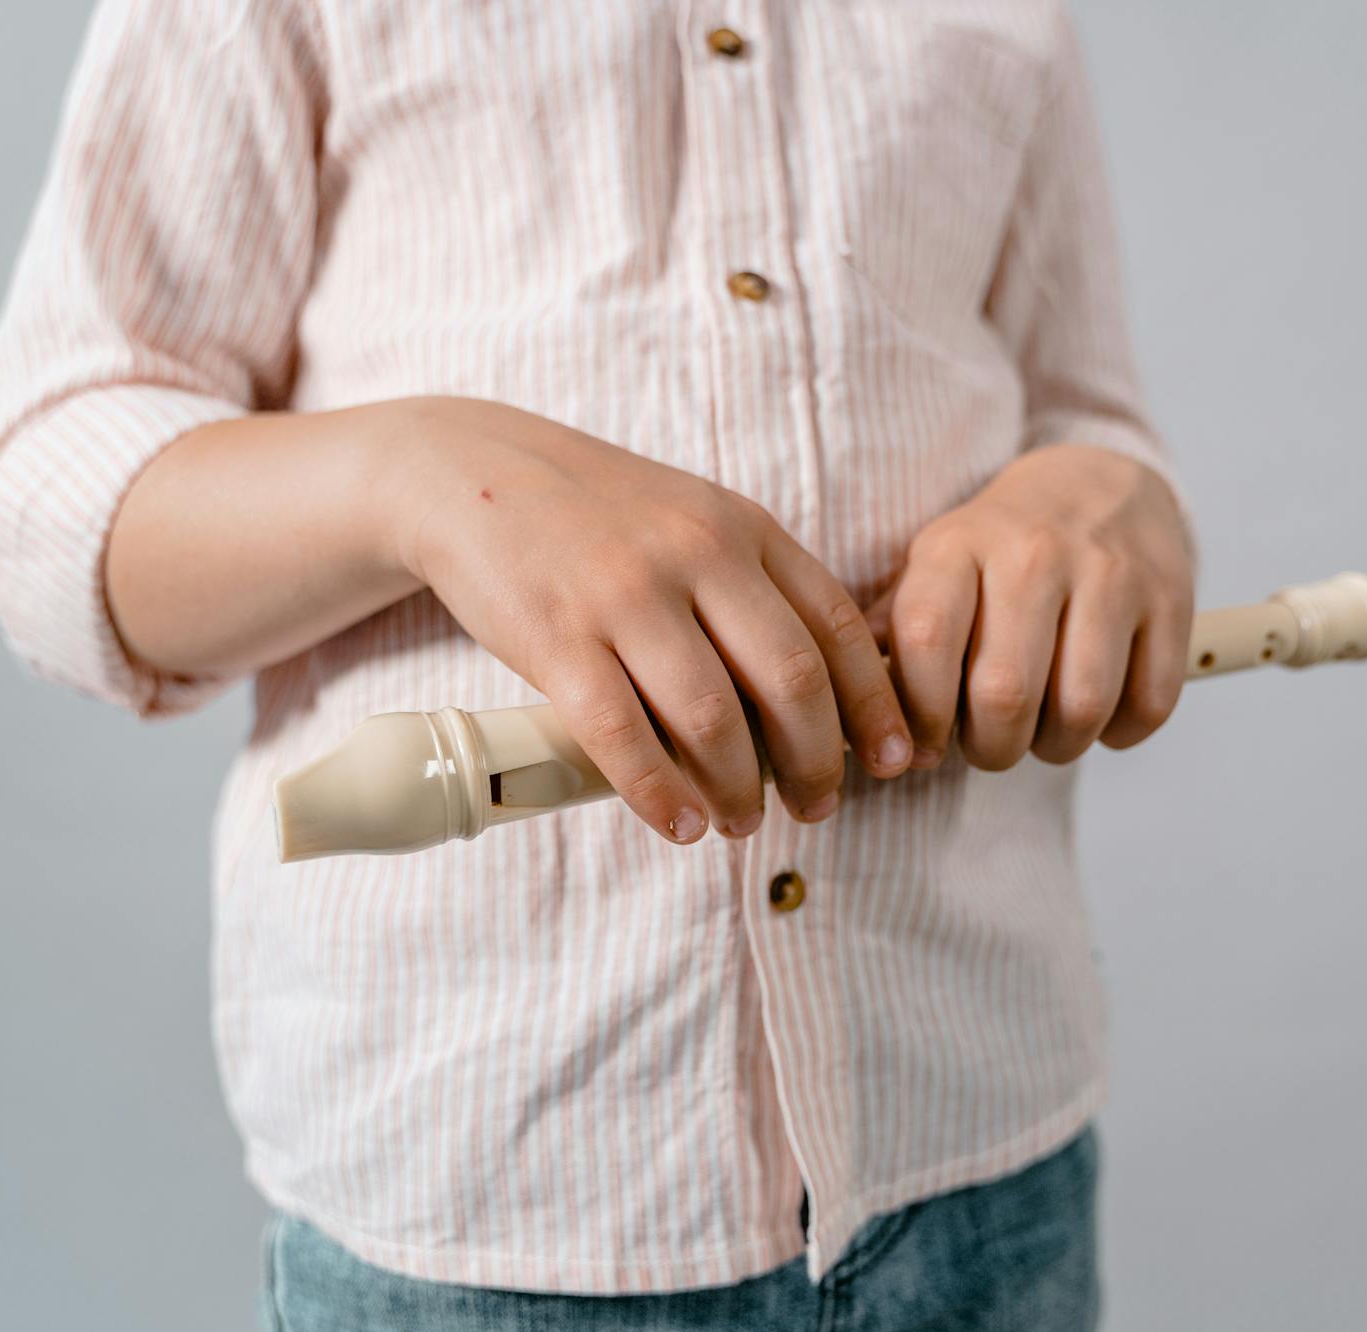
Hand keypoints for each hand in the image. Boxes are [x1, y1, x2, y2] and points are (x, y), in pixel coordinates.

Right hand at [384, 397, 912, 842]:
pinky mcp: (555, 635)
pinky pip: (620, 734)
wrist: (472, 472)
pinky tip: (680, 824)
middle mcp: (694, 554)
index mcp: (742, 528)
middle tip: (816, 806)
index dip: (875, 704)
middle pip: (789, 680)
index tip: (894, 760)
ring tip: (743, 824)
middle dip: (816, 761)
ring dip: (738, 789)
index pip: (837, 626)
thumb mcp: (697, 519)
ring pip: (710, 717)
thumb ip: (759, 586)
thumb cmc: (601, 517)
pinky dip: (659, 793)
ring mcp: (623, 594)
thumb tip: (829, 695)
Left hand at [866, 445, 1193, 769]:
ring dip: (1057, 747)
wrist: (1099, 482)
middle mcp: (1035, 552)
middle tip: (991, 745)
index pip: (928, 643)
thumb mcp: (934, 565)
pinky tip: (1100, 714)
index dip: (921, 718)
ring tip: (1044, 734)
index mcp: (960, 545)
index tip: (921, 746)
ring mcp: (1111, 573)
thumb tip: (849, 711)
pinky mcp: (1171, 599)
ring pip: (1082, 708)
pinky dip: (1120, 732)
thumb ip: (892, 633)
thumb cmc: (1001, 549)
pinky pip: (1149, 703)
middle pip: (1005, 694)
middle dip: (992, 749)